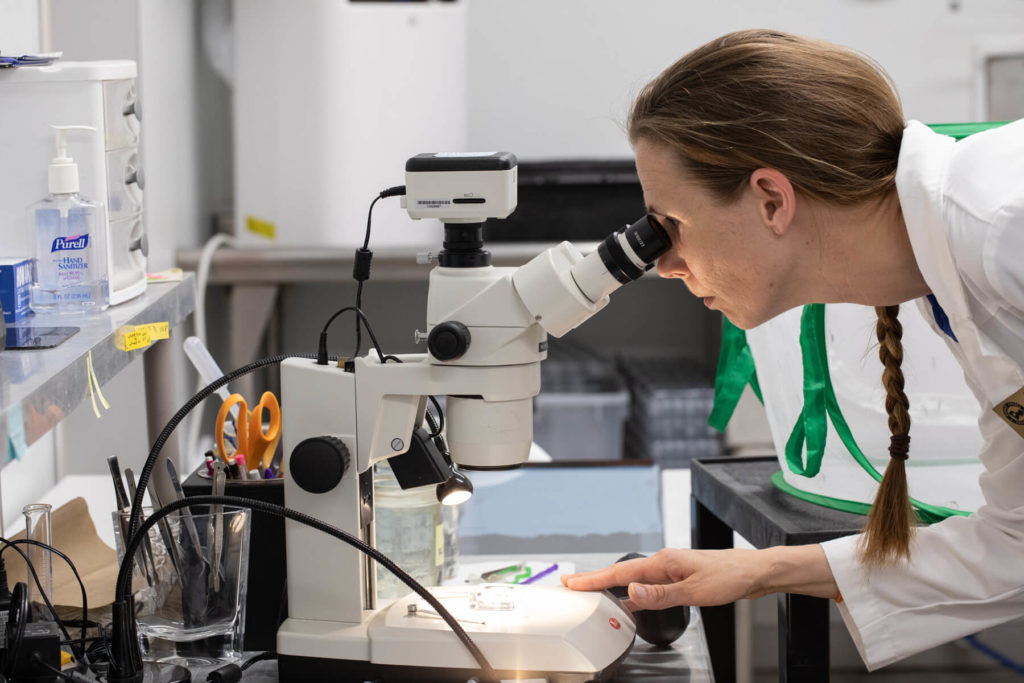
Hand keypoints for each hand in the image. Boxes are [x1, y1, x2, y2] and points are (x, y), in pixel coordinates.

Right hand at [560, 545, 837, 610]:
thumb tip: (631, 593)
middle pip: (622, 572)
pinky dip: (632, 590)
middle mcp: (663, 562)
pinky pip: (646, 583)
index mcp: (663, 562)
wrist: (755, 572)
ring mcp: (671, 569)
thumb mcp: (694, 591)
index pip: (621, 572)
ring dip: (612, 584)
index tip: (572, 582)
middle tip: (572, 585)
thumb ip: (660, 595)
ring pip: (633, 578)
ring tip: (592, 590)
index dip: (594, 579)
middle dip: (596, 579)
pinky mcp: (679, 577)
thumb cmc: (730, 578)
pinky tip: (630, 599)